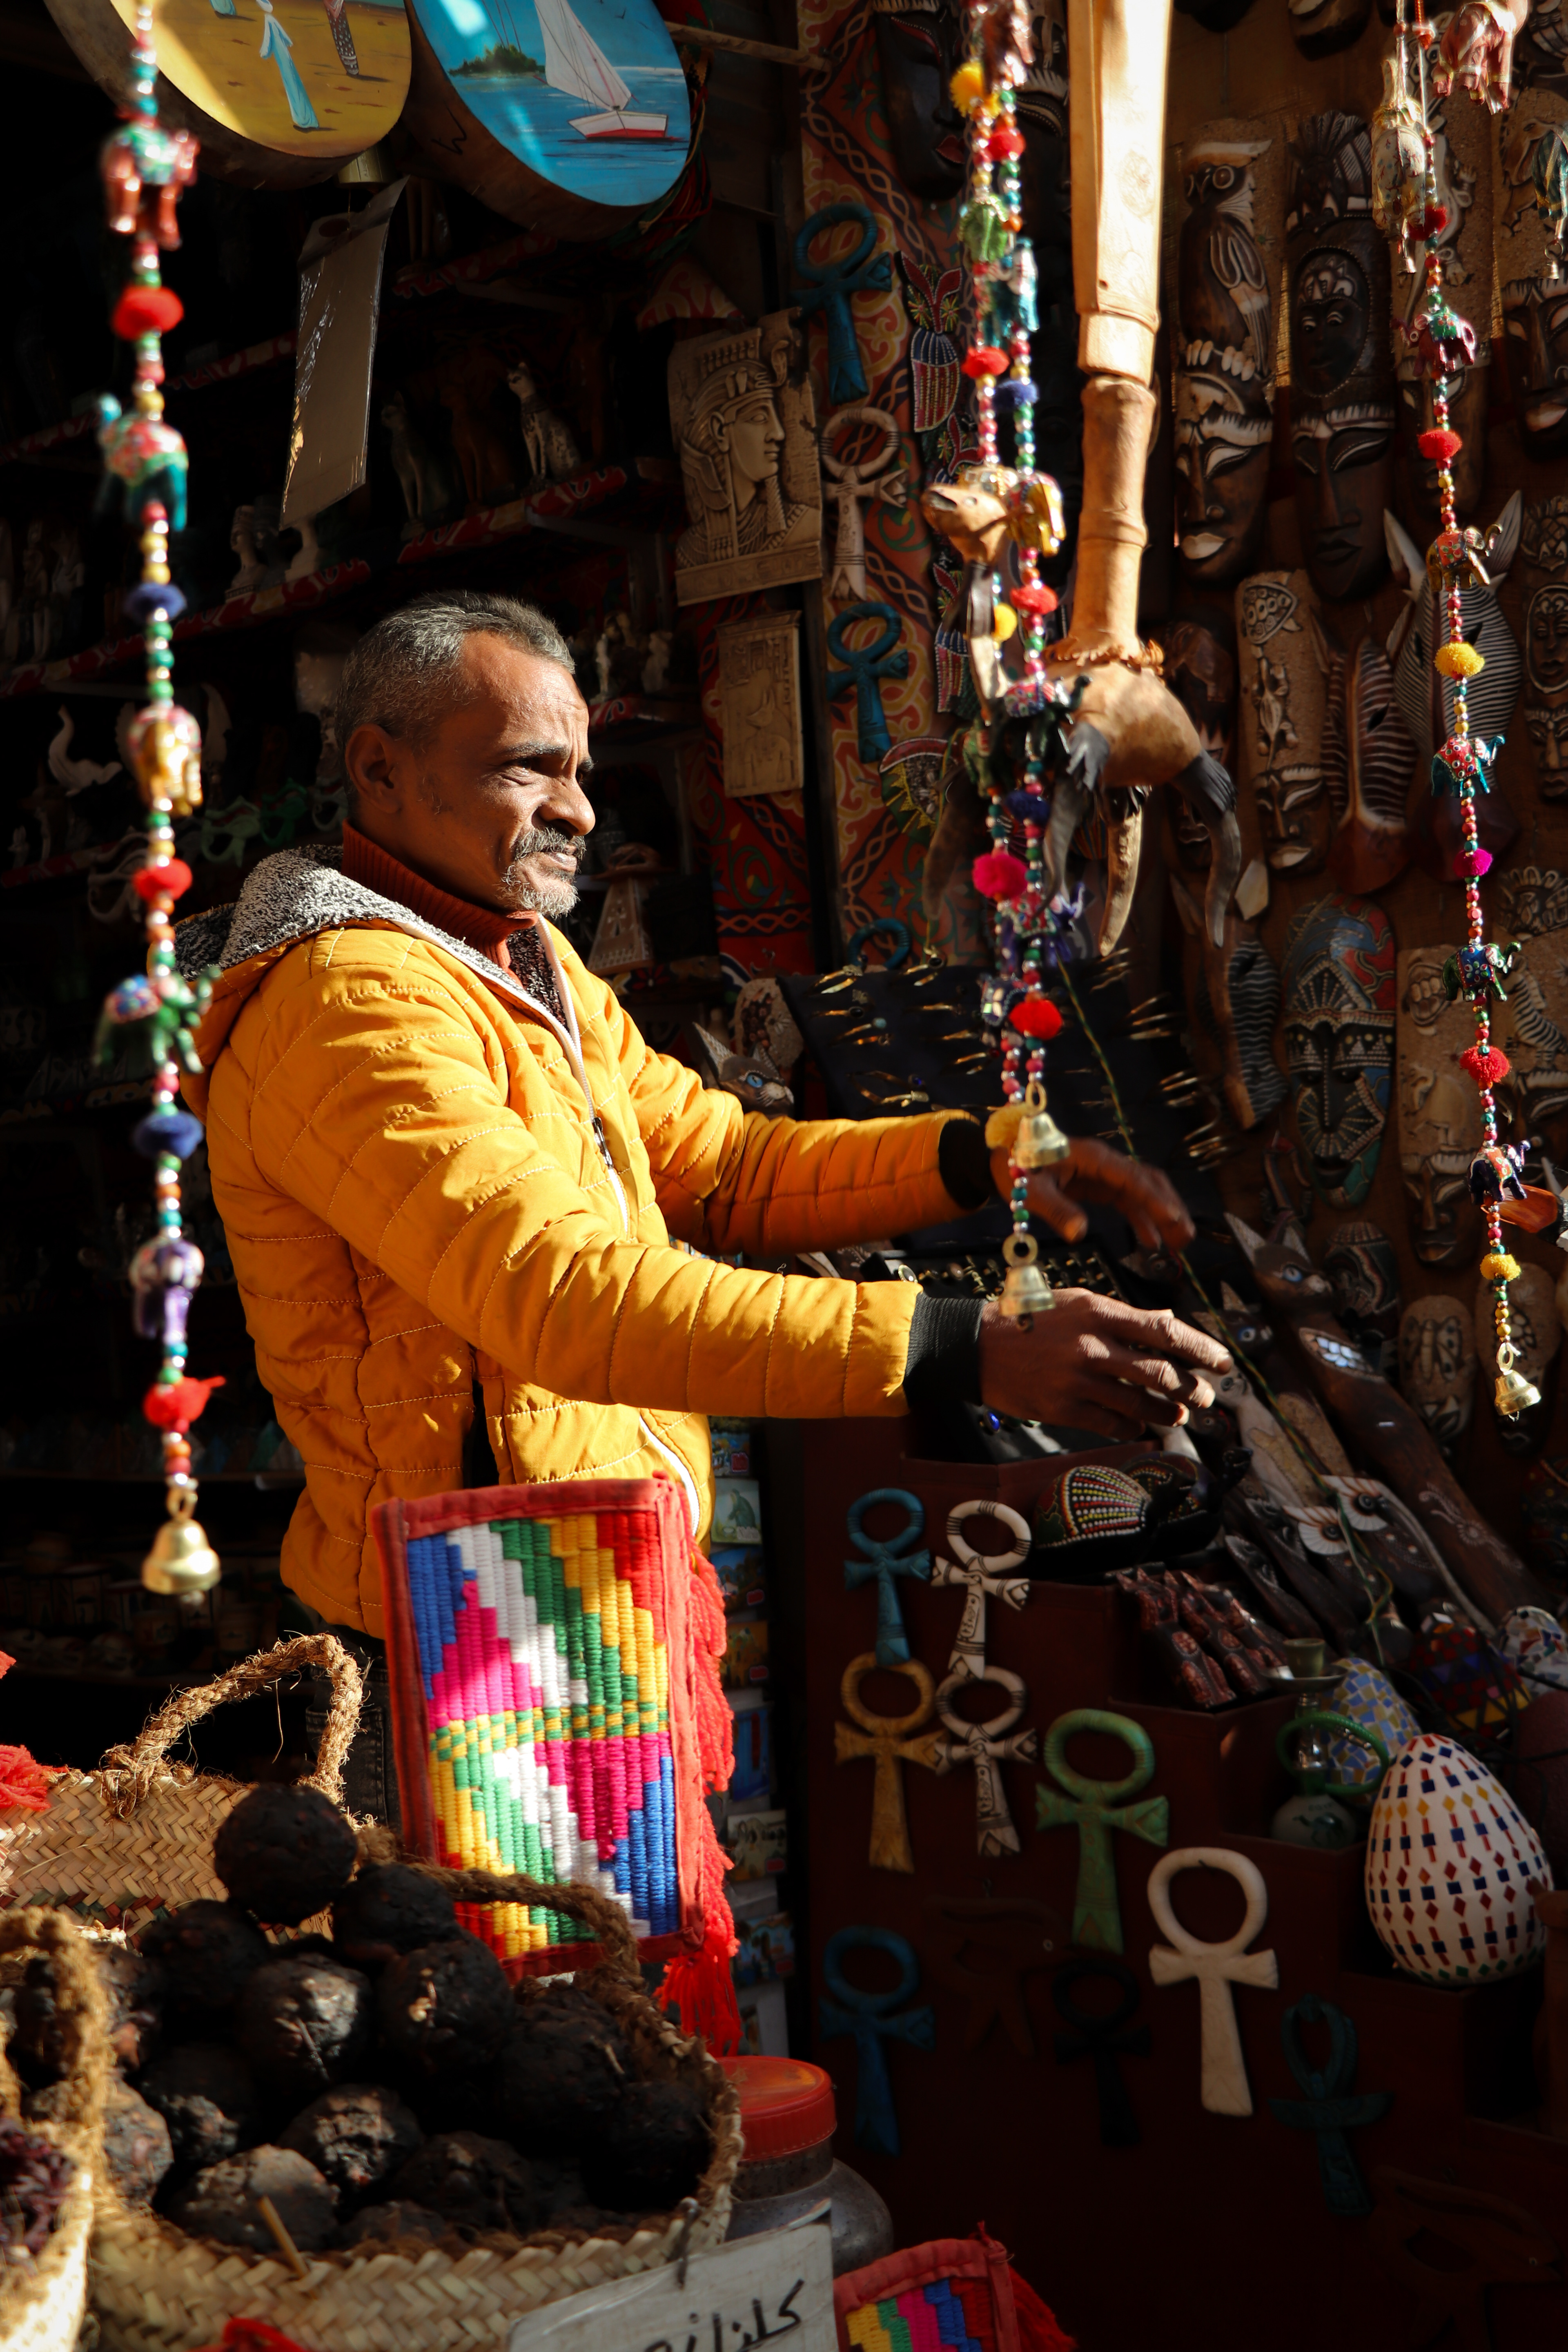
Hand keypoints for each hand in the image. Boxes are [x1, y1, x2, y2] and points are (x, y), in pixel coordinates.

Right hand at [977, 1290, 1232, 1440]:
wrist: (978, 1346)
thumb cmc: (1031, 1319)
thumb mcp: (1078, 1303)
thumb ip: (1124, 1316)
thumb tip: (1168, 1323)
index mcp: (1099, 1312)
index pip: (1165, 1332)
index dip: (1201, 1349)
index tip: (1223, 1362)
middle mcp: (1093, 1346)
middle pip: (1160, 1372)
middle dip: (1191, 1388)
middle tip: (1205, 1397)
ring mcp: (1078, 1380)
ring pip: (1140, 1404)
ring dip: (1167, 1412)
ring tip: (1178, 1414)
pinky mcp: (1063, 1408)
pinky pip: (1111, 1424)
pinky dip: (1133, 1427)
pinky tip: (1141, 1426)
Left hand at [989, 1135, 1196, 1252]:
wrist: (1001, 1156)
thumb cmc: (1014, 1168)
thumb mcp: (1030, 1190)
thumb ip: (1055, 1209)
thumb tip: (1080, 1234)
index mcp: (1092, 1158)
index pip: (1132, 1179)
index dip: (1155, 1201)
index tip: (1175, 1221)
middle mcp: (1104, 1162)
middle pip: (1147, 1181)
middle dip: (1169, 1208)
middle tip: (1186, 1238)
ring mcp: (1103, 1172)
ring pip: (1143, 1191)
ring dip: (1161, 1215)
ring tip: (1178, 1244)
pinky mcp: (1098, 1183)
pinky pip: (1127, 1200)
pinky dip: (1142, 1219)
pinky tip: (1151, 1243)